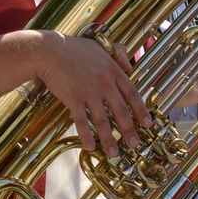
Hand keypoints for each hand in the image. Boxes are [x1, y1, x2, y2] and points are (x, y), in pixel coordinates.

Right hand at [34, 32, 152, 157]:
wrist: (50, 51)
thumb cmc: (75, 48)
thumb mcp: (101, 45)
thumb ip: (119, 54)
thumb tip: (130, 66)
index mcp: (113, 71)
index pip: (132, 94)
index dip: (141, 111)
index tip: (148, 124)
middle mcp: (104, 83)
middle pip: (121, 111)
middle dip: (129, 130)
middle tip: (134, 145)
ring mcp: (89, 91)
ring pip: (103, 120)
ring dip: (109, 139)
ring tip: (114, 153)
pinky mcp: (73, 98)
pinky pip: (82, 121)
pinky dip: (87, 135)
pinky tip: (90, 147)